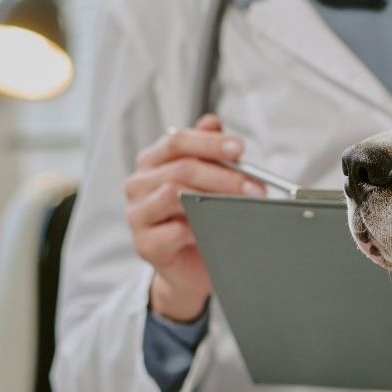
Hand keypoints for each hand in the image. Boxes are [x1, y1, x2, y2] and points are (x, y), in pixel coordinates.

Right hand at [125, 115, 263, 321]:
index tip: (239, 148)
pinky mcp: (144, 244)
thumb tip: (212, 122)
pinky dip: (199, 229)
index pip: (177, 141)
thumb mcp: (207, 182)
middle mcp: (139, 184)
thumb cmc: (199, 219)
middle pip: (181, 169)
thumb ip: (208, 152)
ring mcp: (137, 215)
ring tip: (242, 207)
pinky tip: (217, 231)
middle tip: (254, 187)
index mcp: (153, 162)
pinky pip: (174, 231)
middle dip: (224, 176)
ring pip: (174, 195)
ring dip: (214, 199)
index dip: (209, 142)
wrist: (190, 269)